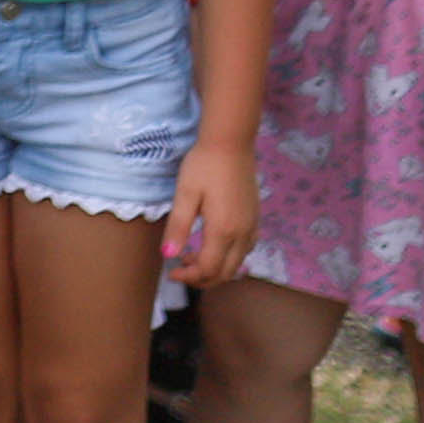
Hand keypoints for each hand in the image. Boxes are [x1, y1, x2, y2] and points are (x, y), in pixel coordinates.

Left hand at [162, 139, 256, 287]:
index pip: (208, 269)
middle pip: (226, 273)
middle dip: (202, 278)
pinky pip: (245, 250)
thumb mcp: (184, 194)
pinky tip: (213, 246)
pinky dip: (229, 258)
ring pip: (237, 264)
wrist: (231, 144)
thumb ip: (177, 227)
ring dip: (216, 269)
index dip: (188, 277)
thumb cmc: (203, 166)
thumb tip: (168, 256)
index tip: (170, 272)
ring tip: (191, 256)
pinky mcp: (255, 219)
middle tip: (180, 269)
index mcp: (223, 230)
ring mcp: (252, 227)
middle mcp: (242, 234)